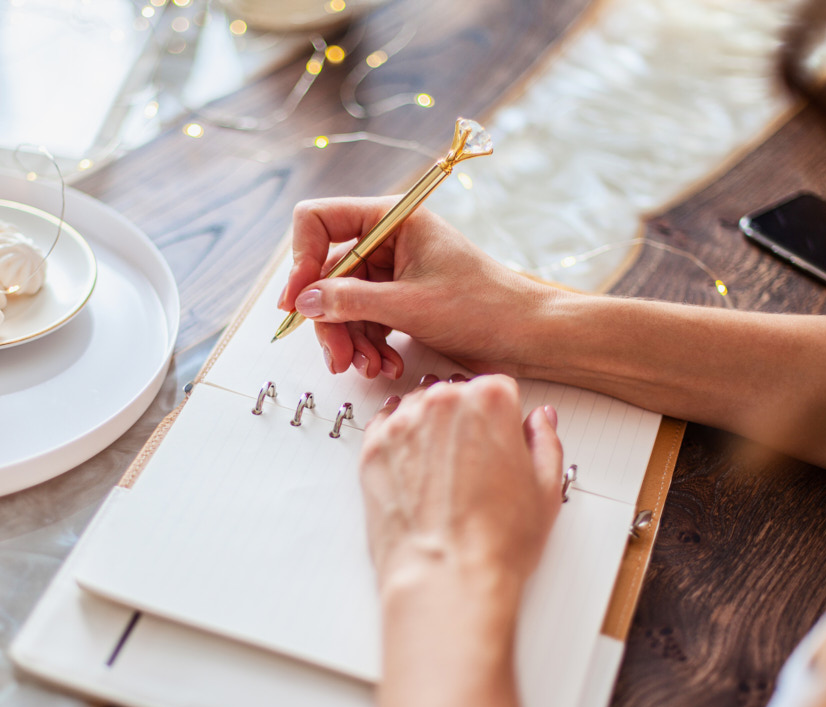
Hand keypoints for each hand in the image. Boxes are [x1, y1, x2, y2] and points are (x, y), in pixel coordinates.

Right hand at [277, 197, 561, 378]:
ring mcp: (391, 272)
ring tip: (371, 369)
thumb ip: (351, 301)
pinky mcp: (398, 301)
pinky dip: (369, 347)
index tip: (298, 301)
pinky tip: (386, 367)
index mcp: (392, 219)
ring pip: (341, 304)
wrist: (527, 336)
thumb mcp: (410, 304)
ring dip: (350, 341)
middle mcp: (387, 240)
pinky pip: (363, 321)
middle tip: (338, 358)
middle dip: (329, 319)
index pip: (318, 221)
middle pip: (326, 273)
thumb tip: (304, 301)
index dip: (301, 259)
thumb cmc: (484, 307)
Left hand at [359, 375, 562, 598]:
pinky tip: (415, 468)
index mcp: (489, 401)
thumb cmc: (495, 544)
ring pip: (418, 406)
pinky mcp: (372, 449)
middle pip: (455, 393)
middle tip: (474, 462)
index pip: (497, 386)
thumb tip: (540, 422)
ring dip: (430, 427)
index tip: (501, 437)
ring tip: (444, 471)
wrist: (444, 578)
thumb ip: (544, 442)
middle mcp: (442, 403)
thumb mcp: (546, 489)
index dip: (502, 415)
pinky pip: (385, 426)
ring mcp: (402, 424)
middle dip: (465, 420)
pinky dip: (400, 440)